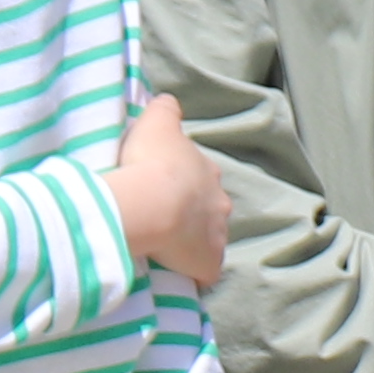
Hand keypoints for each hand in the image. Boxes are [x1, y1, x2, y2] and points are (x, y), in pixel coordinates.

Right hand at [112, 95, 225, 287]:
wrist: (153, 202)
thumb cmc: (153, 160)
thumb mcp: (157, 122)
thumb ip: (165, 109)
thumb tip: (168, 102)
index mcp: (209, 174)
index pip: (199, 177)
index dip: (181, 181)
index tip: (162, 186)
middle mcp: (221, 205)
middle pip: (208, 209)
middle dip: (191, 212)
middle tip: (162, 215)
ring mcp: (217, 237)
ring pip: (207, 240)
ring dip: (190, 241)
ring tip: (164, 243)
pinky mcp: (209, 264)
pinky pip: (203, 270)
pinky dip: (193, 270)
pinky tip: (176, 270)